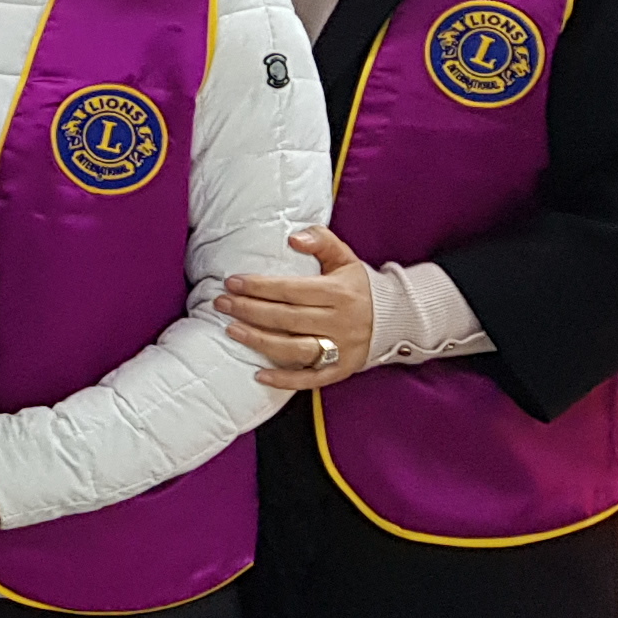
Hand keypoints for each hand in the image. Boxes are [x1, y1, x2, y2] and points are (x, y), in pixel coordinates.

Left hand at [216, 227, 380, 391]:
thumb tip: (293, 238)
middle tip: (222, 303)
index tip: (232, 282)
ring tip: (231, 330)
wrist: (396, 318)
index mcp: (340, 292)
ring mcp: (341, 348)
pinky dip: (285, 379)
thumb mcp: (345, 258)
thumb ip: (321, 241)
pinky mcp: (342, 369)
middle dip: (250, 310)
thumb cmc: (359, 285)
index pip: (292, 290)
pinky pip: (311, 378)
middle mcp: (341, 322)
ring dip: (259, 341)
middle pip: (287, 318)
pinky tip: (258, 375)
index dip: (260, 287)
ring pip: (295, 348)